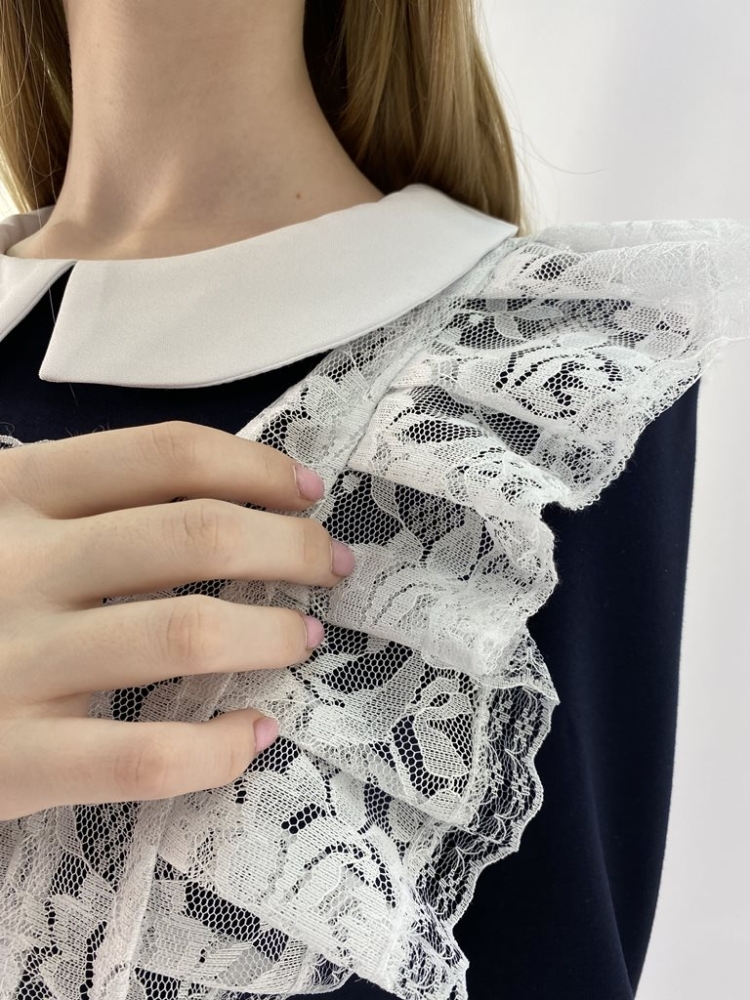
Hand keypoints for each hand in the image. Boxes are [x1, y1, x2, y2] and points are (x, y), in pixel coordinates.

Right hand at [0, 420, 353, 820]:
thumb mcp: (0, 522)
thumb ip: (81, 502)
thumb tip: (225, 496)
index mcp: (13, 491)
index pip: (163, 454)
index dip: (254, 466)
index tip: (307, 491)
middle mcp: (17, 563)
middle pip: (195, 535)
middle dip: (290, 546)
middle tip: (333, 566)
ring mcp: (12, 663)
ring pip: (185, 633)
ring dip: (272, 633)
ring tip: (304, 639)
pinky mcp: (9, 761)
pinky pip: (142, 758)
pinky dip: (217, 748)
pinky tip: (253, 735)